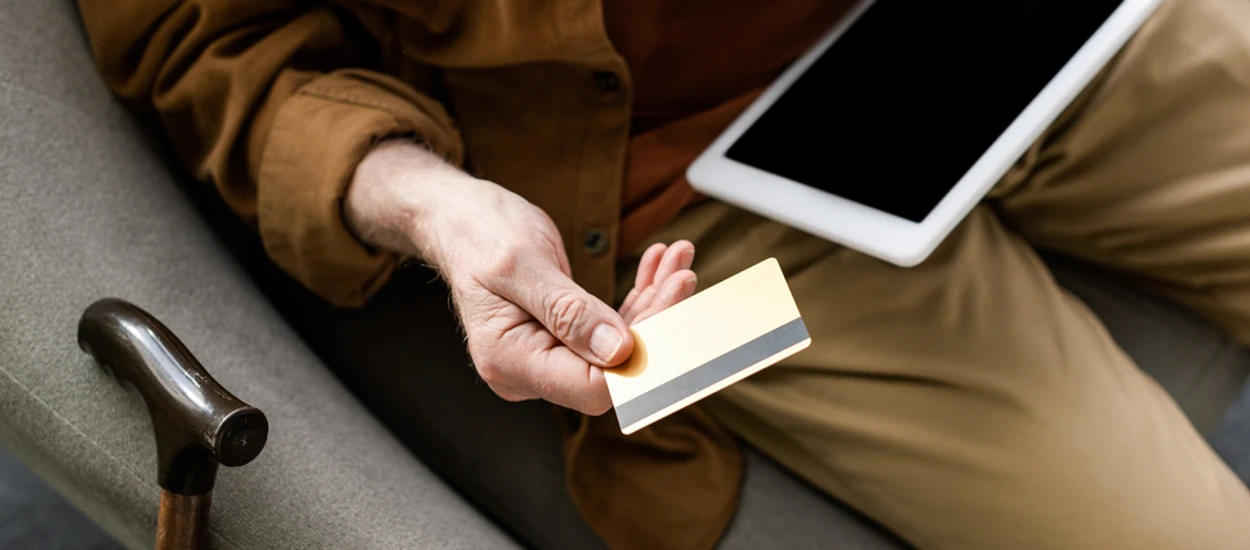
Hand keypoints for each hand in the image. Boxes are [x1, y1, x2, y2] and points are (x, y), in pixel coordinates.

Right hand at [345, 140, 696, 414]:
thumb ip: (568, 312)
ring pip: (618, 348)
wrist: (457, 218)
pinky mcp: (561, 339)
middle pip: (612, 370)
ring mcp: (545, 357)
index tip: (673, 307)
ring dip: (654, 305)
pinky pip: (609, 330)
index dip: (641, 356)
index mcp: (510, 360)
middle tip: (682, 274)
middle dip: (656, 322)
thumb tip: (618, 351)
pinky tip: (657, 269)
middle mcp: (527, 370)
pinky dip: (638, 300)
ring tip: (676, 262)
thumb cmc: (478, 233)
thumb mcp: (522, 264)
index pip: (593, 385)